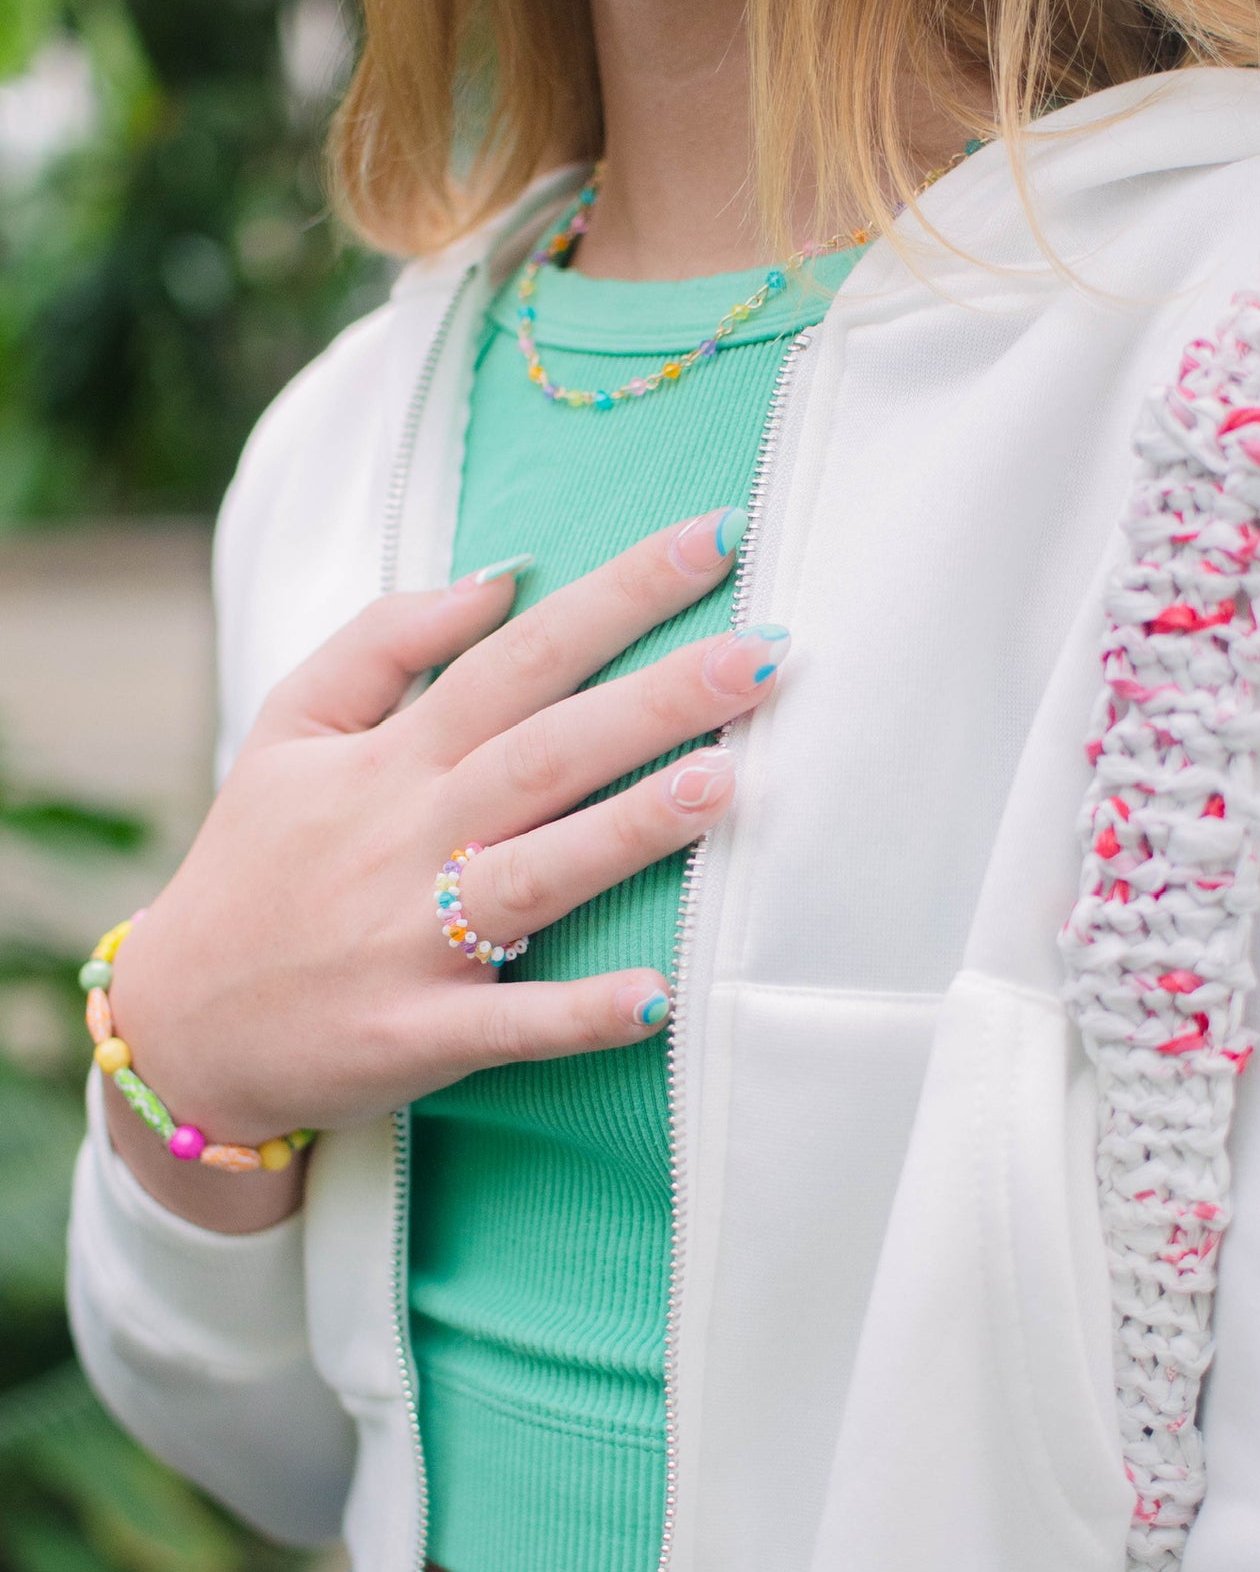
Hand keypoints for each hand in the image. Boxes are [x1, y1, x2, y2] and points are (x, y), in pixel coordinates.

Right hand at [103, 507, 786, 1230]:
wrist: (182, 1025)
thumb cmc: (257, 866)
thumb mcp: (288, 728)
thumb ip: (384, 641)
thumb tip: (501, 576)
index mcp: (393, 759)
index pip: (519, 655)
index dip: (616, 595)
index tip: (712, 539)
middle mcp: (412, 839)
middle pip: (548, 752)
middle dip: (658, 698)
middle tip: (764, 652)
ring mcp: (416, 939)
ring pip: (538, 874)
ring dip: (628, 831)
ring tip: (724, 783)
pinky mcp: (418, 1032)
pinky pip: (510, 1026)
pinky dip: (578, 1015)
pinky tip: (656, 999)